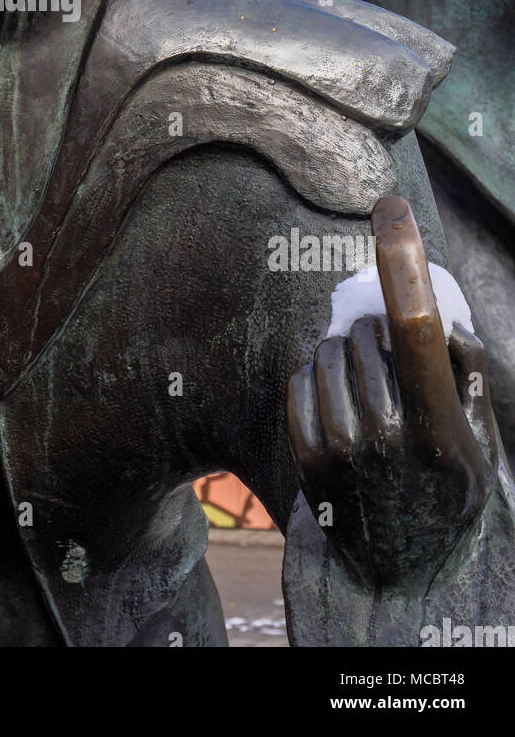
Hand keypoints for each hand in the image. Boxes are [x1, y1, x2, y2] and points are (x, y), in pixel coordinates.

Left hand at [286, 195, 496, 589]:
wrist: (405, 569)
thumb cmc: (449, 487)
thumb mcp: (478, 439)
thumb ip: (465, 376)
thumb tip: (443, 320)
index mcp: (438, 427)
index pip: (416, 323)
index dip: (404, 257)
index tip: (391, 207)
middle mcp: (386, 437)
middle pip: (367, 333)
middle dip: (377, 328)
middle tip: (389, 358)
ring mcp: (340, 451)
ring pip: (326, 351)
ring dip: (343, 349)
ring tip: (364, 382)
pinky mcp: (305, 460)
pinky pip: (298, 381)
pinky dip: (314, 375)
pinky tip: (334, 395)